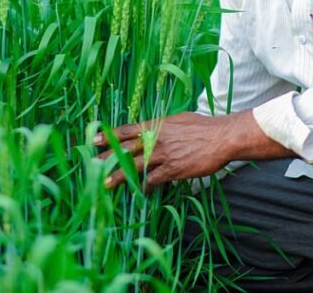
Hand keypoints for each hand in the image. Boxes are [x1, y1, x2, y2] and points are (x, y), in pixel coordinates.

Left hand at [94, 111, 292, 191]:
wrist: (221, 137)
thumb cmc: (203, 126)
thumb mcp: (179, 119)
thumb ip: (162, 126)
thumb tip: (152, 128)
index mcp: (156, 125)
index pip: (127, 130)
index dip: (110, 136)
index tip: (94, 140)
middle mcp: (156, 140)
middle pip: (126, 149)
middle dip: (107, 157)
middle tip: (91, 164)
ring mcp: (164, 155)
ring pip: (136, 167)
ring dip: (119, 176)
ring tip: (106, 184)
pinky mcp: (174, 169)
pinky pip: (154, 180)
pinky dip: (145, 186)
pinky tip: (139, 192)